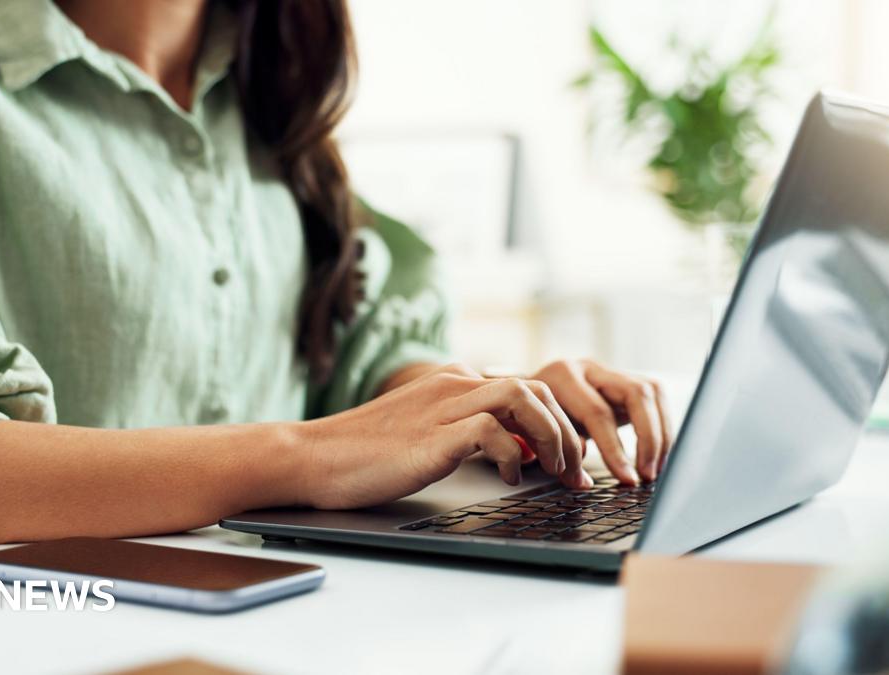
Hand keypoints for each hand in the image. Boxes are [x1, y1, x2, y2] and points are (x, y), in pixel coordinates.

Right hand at [302, 364, 587, 509]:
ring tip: (554, 470)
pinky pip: (490, 431)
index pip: (526, 387)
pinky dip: (510, 455)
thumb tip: (513, 450)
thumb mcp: (427, 434)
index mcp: (453, 381)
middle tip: (575, 472)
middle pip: (535, 388)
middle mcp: (453, 384)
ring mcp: (442, 406)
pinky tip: (508, 478)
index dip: (557, 423)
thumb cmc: (365, 455)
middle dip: (566, 431)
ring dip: (549, 435)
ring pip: (521, 398)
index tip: (569, 460)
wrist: (313, 457)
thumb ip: (466, 432)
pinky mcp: (431, 436)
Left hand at [530, 359, 671, 483]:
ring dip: (661, 433)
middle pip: (636, 394)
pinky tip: (659, 454)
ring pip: (651, 392)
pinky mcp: (625, 380)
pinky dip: (662, 427)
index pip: (598, 413)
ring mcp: (609, 370)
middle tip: (647, 474)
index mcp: (562, 376)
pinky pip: (655, 398)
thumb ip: (560, 444)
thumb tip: (582, 462)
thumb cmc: (532, 419)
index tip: (627, 479)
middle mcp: (589, 367)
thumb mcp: (538, 431)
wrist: (528, 397)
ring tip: (657, 468)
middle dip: (648, 438)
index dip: (615, 449)